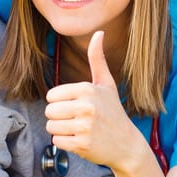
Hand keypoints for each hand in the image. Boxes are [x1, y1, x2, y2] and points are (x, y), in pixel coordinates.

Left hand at [45, 31, 143, 168]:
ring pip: (51, 127)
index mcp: (87, 89)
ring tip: (78, 129)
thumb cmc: (113, 111)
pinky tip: (80, 140)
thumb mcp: (106, 84)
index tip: (75, 106)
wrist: (127, 145)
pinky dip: (65, 143)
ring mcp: (84, 127)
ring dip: (61, 130)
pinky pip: (57, 142)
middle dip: (59, 117)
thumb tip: (99, 32)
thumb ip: (97, 58)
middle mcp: (86, 107)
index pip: (51, 96)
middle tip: (77, 120)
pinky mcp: (82, 145)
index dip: (60, 102)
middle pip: (49, 111)